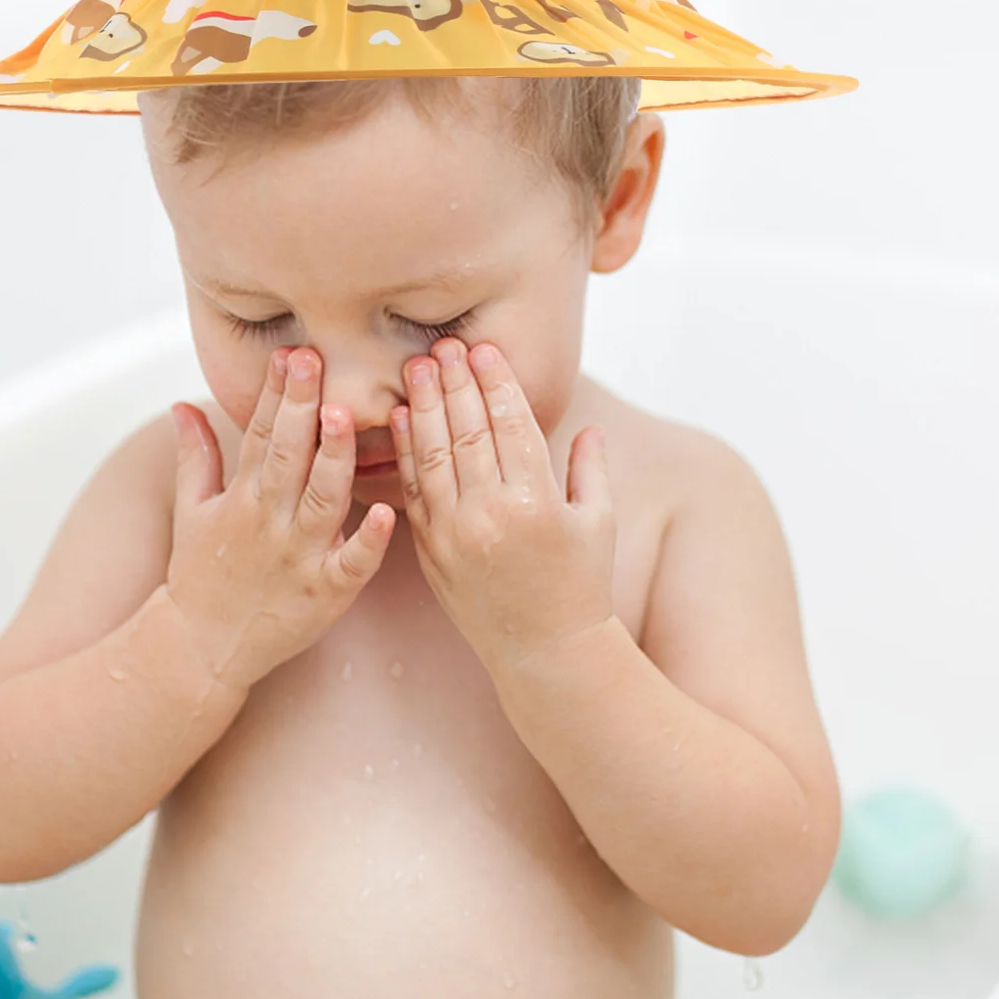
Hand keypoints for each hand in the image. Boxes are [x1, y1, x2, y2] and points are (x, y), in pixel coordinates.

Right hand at [166, 346, 395, 691]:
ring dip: (334, 459)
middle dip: (302, 406)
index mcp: (242, 497)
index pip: (262, 433)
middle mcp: (270, 522)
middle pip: (289, 455)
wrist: (201, 648)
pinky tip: (386, 514)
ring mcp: (298, 558)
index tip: (290, 351)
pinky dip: (367, 542)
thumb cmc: (199, 575)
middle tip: (315, 359)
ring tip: (344, 416)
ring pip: (323, 499)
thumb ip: (195, 454)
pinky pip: (350, 565)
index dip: (277, 392)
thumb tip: (182, 404)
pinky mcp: (324, 594)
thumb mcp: (190, 509)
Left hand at [389, 336, 615, 666]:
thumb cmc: (581, 585)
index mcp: (537, 502)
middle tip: (442, 344)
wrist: (544, 653)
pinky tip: (399, 419)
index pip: (511, 425)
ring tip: (416, 367)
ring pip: (433, 454)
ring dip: (423, 406)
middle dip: (454, 382)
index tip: (483, 348)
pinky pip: (413, 490)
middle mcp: (491, 514)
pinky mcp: (430, 550)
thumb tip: (589, 426)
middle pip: (468, 431)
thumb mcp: (599, 523)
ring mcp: (454, 533)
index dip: (495, 382)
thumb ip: (591, 469)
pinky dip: (404, 451)